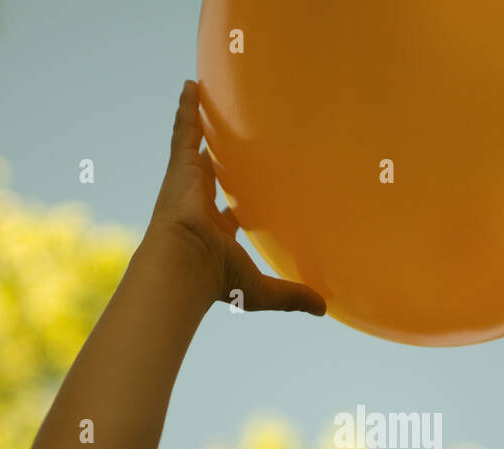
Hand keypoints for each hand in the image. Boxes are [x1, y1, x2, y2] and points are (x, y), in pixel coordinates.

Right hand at [148, 80, 326, 315]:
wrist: (185, 266)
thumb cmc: (217, 281)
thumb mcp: (262, 289)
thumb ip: (293, 295)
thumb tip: (324, 308)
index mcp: (215, 231)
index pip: (226, 212)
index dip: (234, 204)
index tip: (244, 197)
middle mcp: (199, 205)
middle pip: (210, 172)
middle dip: (215, 155)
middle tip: (228, 135)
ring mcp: (187, 184)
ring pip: (195, 146)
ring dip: (199, 123)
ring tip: (204, 96)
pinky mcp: (179, 168)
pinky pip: (183, 131)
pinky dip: (186, 109)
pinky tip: (191, 86)